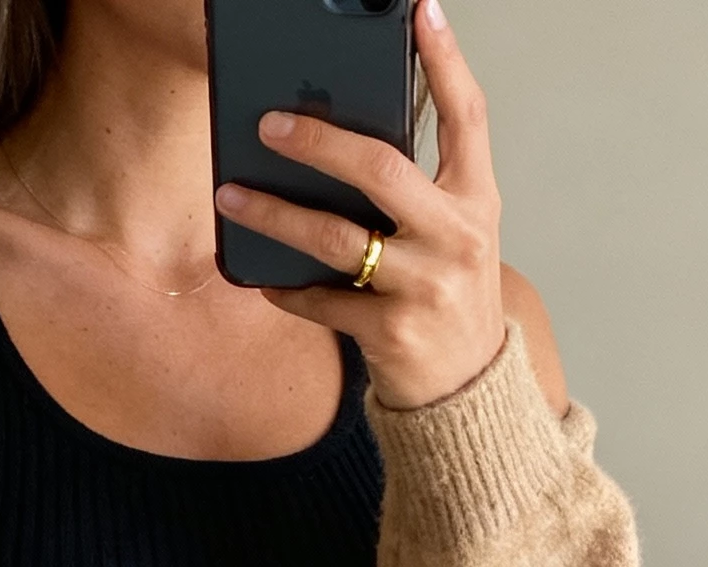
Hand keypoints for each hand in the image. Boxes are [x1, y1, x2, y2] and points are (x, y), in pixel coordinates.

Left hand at [214, 0, 504, 413]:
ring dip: (274, 214)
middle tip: (269, 124)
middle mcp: (457, 236)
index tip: (420, 11)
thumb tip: (337, 143)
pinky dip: (286, 289)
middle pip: (380, 168)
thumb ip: (417, 190)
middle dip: (318, 141)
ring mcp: (425, 286)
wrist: (468, 389)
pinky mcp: (392, 332)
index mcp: (476, 200)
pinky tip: (260, 277)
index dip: (446, 60)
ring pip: (336, 237)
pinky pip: (322, 300)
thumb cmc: (450, 298)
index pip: (468, 115)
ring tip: (231, 194)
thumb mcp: (453, 234)